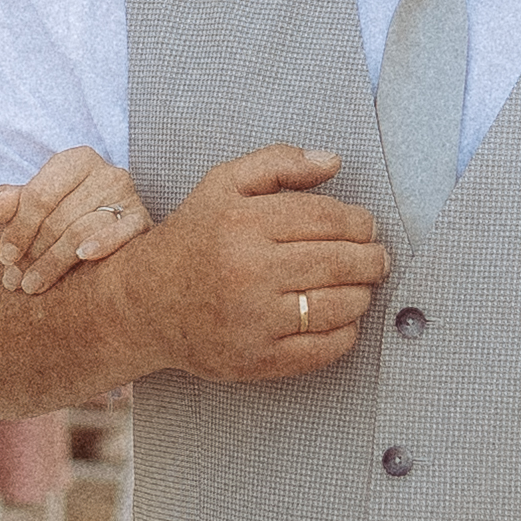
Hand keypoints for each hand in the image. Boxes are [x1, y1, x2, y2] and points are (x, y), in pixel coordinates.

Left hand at [0, 148, 153, 296]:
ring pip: (81, 230)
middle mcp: (105, 173)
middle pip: (57, 218)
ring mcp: (127, 196)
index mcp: (76, 160)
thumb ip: (12, 201)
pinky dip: (102, 242)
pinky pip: (122, 232)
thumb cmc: (66, 211)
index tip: (4, 257)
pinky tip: (82, 257)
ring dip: (52, 262)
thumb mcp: (37, 202)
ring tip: (32, 285)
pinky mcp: (142, 221)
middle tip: (14, 280)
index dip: (17, 229)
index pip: (38, 196)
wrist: (112, 220)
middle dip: (31, 253)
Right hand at [130, 145, 388, 383]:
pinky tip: (341, 319)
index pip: (329, 219)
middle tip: (377, 258)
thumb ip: (278, 163)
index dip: (361, 223)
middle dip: (372, 259)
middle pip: (341, 263)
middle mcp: (249, 271)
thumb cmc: (192, 240)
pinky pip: (324, 348)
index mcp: (243, 223)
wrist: (143, 304)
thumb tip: (333, 161)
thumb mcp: (223, 184)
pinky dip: (346, 333)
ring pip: (339, 306)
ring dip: (363, 295)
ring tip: (361, 287)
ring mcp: (253, 320)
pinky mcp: (256, 359)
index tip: (366, 228)